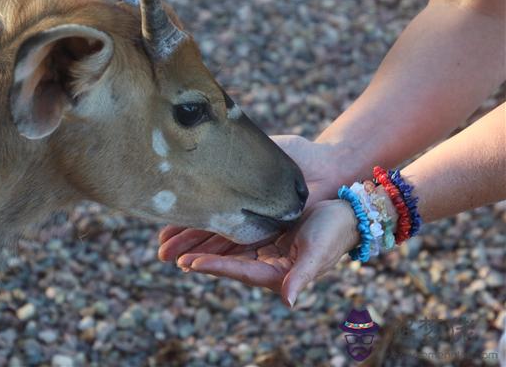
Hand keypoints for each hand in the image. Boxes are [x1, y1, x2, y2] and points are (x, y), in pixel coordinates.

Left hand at [159, 200, 358, 305]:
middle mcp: (266, 263)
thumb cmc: (334, 233)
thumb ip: (301, 277)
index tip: (191, 263)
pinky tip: (200, 225)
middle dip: (199, 259)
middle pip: (227, 262)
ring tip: (174, 243)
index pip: (240, 271)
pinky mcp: (265, 233)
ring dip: (202, 246)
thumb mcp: (317, 254)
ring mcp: (264, 248)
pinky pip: (235, 233)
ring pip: (227, 248)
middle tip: (169, 255)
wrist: (347, 214)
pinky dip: (216, 231)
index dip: (216, 267)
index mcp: (277, 274)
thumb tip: (288, 301)